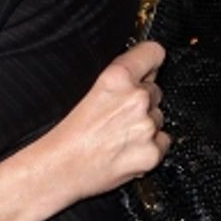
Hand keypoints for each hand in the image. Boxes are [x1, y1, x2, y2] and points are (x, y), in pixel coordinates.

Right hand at [36, 41, 168, 205]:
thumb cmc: (63, 134)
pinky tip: (125, 148)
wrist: (58, 168)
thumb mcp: (83, 91)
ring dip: (144, 124)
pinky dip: (148, 146)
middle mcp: (135, 99)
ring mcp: (146, 127)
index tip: (148, 66)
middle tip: (117, 113)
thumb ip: (116, 79)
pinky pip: (162, 141)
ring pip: (158, 117)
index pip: (153, 52)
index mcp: (116, 77)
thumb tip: (138, 73)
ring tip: (117, 134)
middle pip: (155, 89)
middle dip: (142, 99)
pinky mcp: (153, 152)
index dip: (149, 60)